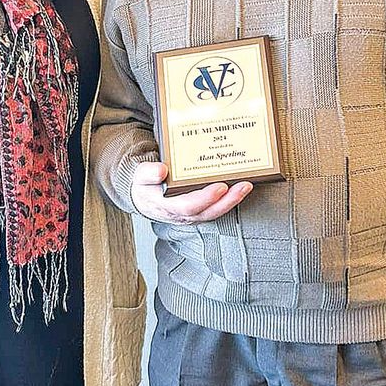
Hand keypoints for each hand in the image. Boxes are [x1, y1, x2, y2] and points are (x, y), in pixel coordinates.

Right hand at [130, 160, 251, 223]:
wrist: (145, 197)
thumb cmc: (145, 186)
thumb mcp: (139, 176)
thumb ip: (146, 173)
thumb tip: (160, 171)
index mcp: (165, 206)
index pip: (187, 206)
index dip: (205, 198)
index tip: (219, 186)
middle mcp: (181, 215)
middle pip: (207, 212)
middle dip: (227, 200)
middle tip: (242, 186)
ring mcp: (192, 215)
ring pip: (215, 212)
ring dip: (233, 200)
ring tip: (247, 186)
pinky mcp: (200, 211)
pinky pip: (217, 208)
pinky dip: (230, 200)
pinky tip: (241, 187)